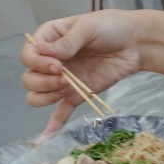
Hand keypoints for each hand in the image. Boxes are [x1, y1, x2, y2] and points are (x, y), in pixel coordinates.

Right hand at [21, 10, 143, 132]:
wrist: (135, 43)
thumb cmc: (111, 27)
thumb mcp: (88, 27)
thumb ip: (67, 42)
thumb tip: (44, 52)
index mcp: (49, 39)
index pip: (27, 55)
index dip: (37, 63)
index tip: (58, 65)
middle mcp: (50, 61)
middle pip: (29, 79)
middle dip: (43, 82)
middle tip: (65, 78)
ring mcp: (62, 80)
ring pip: (37, 96)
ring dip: (46, 96)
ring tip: (67, 88)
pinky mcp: (76, 95)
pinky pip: (60, 112)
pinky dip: (53, 124)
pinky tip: (47, 136)